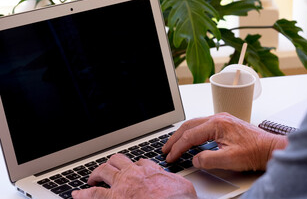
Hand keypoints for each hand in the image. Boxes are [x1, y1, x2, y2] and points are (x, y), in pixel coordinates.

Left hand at [72, 154, 196, 198]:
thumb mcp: (181, 184)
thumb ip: (171, 179)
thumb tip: (171, 179)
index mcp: (149, 170)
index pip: (138, 162)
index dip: (135, 166)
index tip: (134, 170)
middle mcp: (133, 174)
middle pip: (117, 161)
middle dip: (111, 164)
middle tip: (107, 171)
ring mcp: (121, 185)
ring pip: (103, 171)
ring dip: (96, 173)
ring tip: (92, 178)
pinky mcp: (114, 198)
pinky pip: (93, 194)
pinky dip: (83, 193)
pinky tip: (76, 194)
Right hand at [162, 113, 286, 170]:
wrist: (270, 148)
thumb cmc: (254, 151)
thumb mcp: (229, 159)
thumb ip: (208, 159)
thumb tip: (195, 159)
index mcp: (217, 124)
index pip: (190, 136)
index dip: (178, 148)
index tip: (170, 157)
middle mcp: (218, 118)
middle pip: (189, 126)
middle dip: (175, 138)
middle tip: (166, 149)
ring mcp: (221, 119)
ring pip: (195, 124)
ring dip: (183, 134)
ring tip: (174, 144)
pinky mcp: (225, 123)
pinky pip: (203, 125)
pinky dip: (193, 133)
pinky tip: (191, 140)